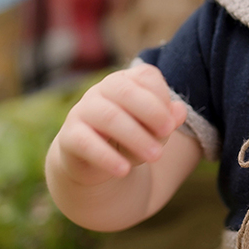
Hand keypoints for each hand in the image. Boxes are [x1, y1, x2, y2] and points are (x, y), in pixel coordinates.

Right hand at [53, 62, 187, 186]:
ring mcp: (82, 111)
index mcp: (125, 81)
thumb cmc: (130, 140)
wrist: (95, 164)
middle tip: (167, 131)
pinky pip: (86, 143)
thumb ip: (167, 121)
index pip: (146, 77)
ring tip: (155, 156)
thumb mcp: (152, 132)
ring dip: (136, 136)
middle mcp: (101, 90)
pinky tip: (124, 171)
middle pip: (126, 92)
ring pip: (109, 116)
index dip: (162, 96)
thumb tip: (180, 111)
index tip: (171, 122)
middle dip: (151, 111)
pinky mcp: (69, 137)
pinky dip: (107, 157)